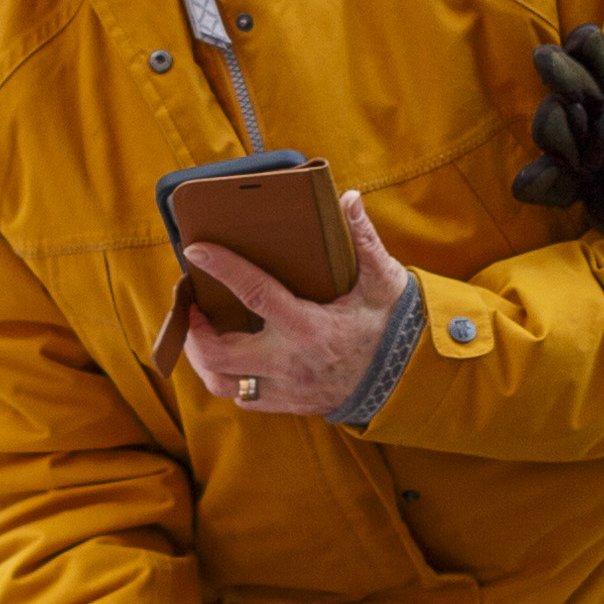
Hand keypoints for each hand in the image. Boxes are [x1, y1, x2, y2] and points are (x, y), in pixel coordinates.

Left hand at [178, 193, 410, 422]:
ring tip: (202, 332)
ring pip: (223, 384)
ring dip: (203, 359)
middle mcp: (291, 364)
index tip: (195, 251)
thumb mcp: (383, 280)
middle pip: (219, 354)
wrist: (412, 378)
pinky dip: (229, 378)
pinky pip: (244, 398)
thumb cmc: (394, 325)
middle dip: (194, 328)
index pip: (254, 294)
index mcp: (310, 328)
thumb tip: (348, 199)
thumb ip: (363, 240)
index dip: (221, 268)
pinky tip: (231, 356)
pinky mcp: (291, 404)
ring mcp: (288, 390)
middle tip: (191, 303)